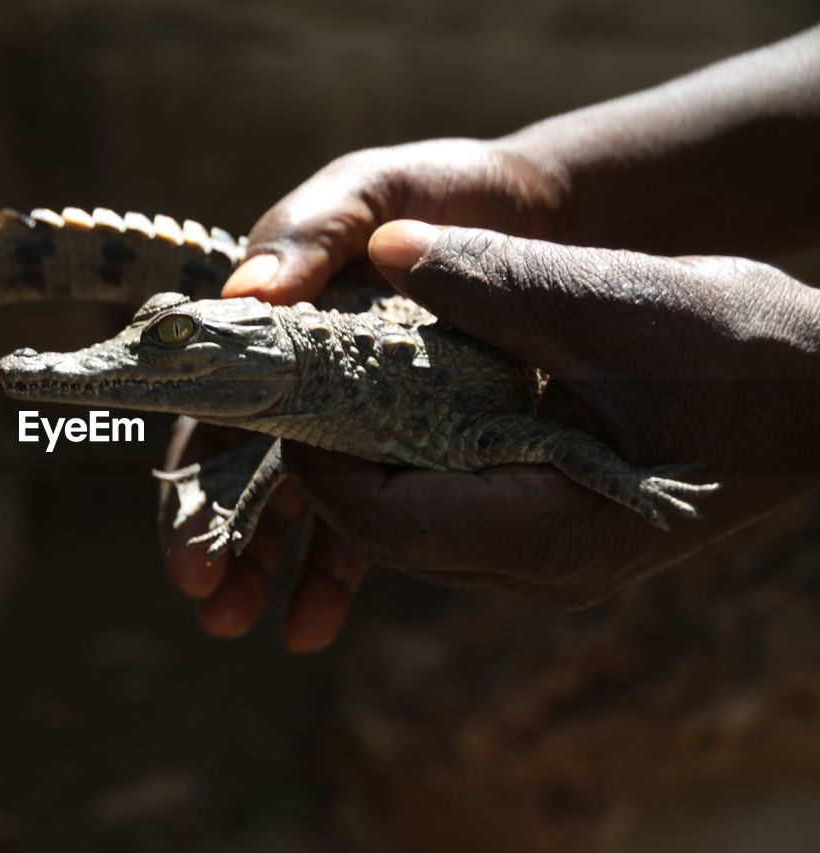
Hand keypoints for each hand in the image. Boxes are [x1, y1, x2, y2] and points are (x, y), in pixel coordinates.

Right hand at [161, 139, 572, 651]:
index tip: (190, 553)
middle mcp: (297, 380)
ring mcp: (349, 418)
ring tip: (276, 630)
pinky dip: (341, 565)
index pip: (211, 412)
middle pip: (241, 473)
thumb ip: (310, 234)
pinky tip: (320, 619)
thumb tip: (242, 299)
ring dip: (276, 569)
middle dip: (222, 544)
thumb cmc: (438, 192)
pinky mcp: (404, 444)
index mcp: (269, 328)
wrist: (534, 214)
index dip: (192, 484)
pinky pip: (367, 512)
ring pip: (298, 506)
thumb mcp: (371, 192)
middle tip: (215, 607)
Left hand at [286, 220, 819, 606]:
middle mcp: (540, 567)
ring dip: (374, 454)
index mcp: (549, 533)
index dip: (319, 461)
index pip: (383, 523)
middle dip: (334, 456)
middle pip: (388, 530)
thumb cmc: (738, 350)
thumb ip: (490, 281)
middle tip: (308, 375)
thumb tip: (386, 248)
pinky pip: (455, 507)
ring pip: (416, 524)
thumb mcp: (608, 302)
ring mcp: (549, 557)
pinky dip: (420, 454)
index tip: (297, 385)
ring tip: (350, 376)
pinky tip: (413, 390)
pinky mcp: (556, 530)